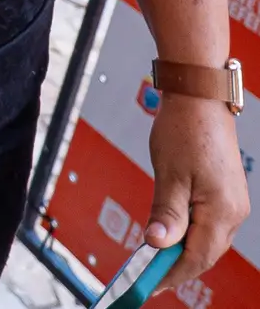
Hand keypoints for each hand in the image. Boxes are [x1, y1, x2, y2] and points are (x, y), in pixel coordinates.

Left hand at [144, 93, 249, 284]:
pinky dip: (190, 234)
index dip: (171, 274)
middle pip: (204, 254)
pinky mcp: (226, 193)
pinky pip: (209, 224)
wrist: (198, 96)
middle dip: (176, 266)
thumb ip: (166, 214)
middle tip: (147, 274)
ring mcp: (232, 203)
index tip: (148, 284)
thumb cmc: (185, 128)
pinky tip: (173, 233)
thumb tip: (157, 245)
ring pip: (207, 241)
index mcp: (222, 211)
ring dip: (183, 251)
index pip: (196, 258)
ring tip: (155, 257)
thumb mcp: (170, 174)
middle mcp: (233, 212)